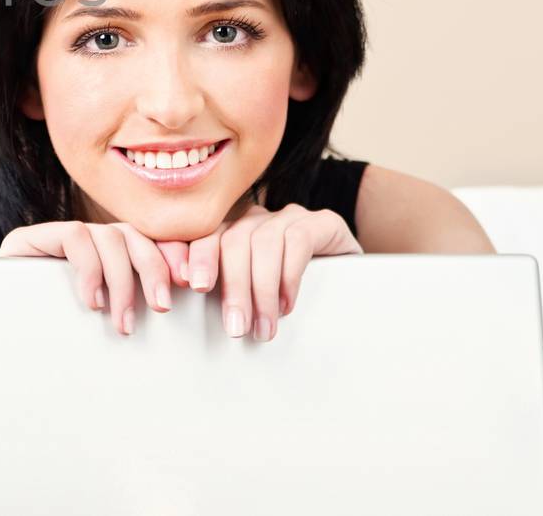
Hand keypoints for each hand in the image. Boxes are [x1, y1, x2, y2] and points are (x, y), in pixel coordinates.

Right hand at [0, 220, 195, 336]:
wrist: (0, 343)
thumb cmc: (60, 341)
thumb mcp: (109, 320)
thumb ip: (136, 302)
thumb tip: (184, 294)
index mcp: (106, 254)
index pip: (146, 239)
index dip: (170, 254)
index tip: (189, 283)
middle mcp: (85, 239)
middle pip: (132, 234)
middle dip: (153, 268)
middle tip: (161, 307)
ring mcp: (58, 236)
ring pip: (109, 236)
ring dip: (122, 280)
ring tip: (121, 320)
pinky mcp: (32, 238)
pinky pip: (75, 238)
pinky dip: (90, 269)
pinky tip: (91, 300)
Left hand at [181, 202, 362, 340]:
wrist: (348, 289)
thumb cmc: (287, 297)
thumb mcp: (251, 294)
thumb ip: (225, 292)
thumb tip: (199, 309)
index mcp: (232, 230)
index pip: (207, 236)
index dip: (199, 258)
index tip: (194, 286)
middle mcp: (257, 217)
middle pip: (233, 241)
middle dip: (233, 287)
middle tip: (236, 327)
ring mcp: (289, 217)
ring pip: (263, 243)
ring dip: (262, 290)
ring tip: (264, 327)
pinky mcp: (322, 223)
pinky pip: (298, 241)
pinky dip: (289, 275)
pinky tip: (288, 304)